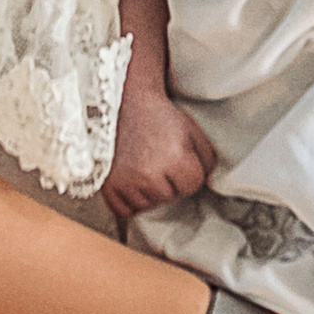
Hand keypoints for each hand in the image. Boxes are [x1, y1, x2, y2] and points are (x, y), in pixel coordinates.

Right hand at [104, 83, 214, 223]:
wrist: (124, 103)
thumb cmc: (159, 118)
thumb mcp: (192, 131)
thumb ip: (207, 159)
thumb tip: (207, 183)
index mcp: (174, 156)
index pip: (192, 185)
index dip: (189, 173)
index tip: (179, 158)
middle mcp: (149, 172)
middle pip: (170, 197)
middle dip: (169, 183)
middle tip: (159, 160)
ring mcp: (126, 181)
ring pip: (148, 205)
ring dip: (150, 192)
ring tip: (144, 167)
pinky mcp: (107, 185)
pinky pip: (124, 211)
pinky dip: (129, 201)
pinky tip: (131, 182)